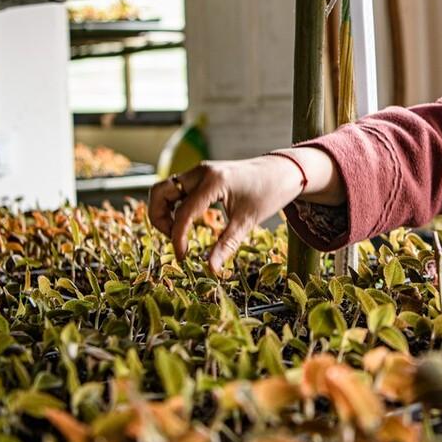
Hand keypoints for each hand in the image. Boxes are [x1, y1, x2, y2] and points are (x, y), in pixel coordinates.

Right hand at [148, 157, 304, 275]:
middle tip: (174, 239)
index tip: (182, 257)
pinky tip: (187, 222)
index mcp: (213, 181)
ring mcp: (199, 171)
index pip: (183, 212)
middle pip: (160, 192)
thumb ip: (227, 245)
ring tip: (178, 232)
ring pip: (165, 189)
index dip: (177, 238)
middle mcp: (201, 172)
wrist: (282, 171)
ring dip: (164, 211)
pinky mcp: (201, 175)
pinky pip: (177, 189)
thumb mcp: (248, 221)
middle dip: (159, 218)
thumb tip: (210, 270)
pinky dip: (174, 205)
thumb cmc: (268, 193)